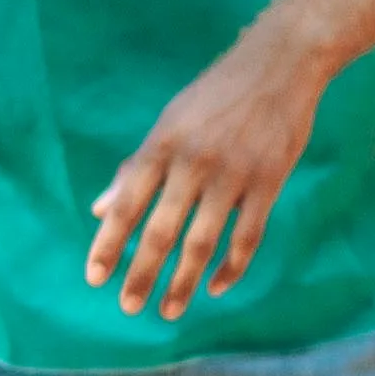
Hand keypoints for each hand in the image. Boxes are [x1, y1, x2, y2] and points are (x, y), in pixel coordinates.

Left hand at [83, 28, 330, 322]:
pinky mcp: (269, 182)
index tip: (94, 278)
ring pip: (203, 242)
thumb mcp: (168, 122)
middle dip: (141, 274)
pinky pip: (248, 236)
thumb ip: (134, 168)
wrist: (280, 64)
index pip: (126, 204)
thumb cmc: (215, 96)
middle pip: (161, 231)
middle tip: (128, 307)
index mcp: (161, 146)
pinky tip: (215, 287)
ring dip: (183, 282)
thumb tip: (100, 209)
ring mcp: (233, 175)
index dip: (108, 243)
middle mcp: (193, 163)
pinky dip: (231, 267)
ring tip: (168, 311)